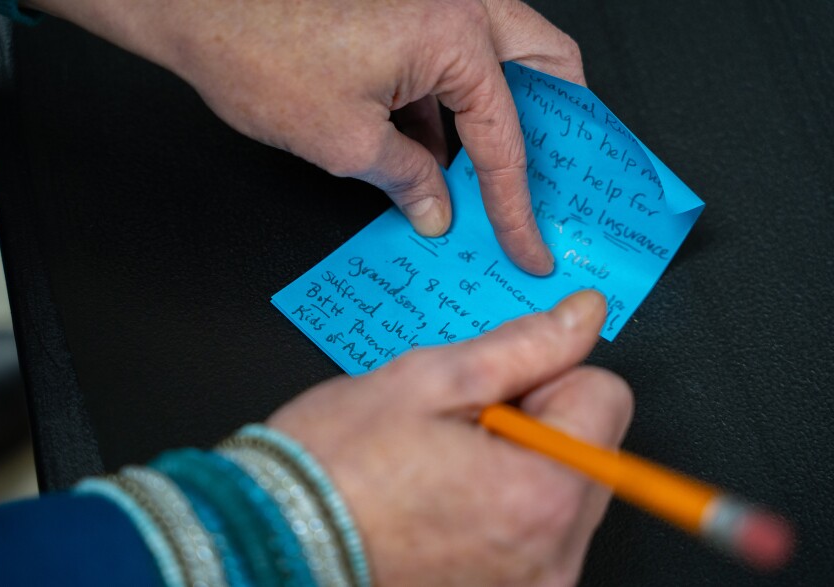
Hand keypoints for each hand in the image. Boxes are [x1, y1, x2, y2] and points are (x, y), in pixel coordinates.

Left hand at [26, 0, 583, 274]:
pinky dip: (454, 105)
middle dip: (557, 128)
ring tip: (494, 177)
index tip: (528, 245)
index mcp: (454, 35)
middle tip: (555, 180)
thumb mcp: (345, 142)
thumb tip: (437, 209)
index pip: (507, 139)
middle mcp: (456, 4)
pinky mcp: (404, 11)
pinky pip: (452, 60)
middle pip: (543, 65)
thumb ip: (408, 180)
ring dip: (504, 115)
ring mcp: (431, 1)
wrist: (196, 4)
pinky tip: (437, 155)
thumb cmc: (256, 50)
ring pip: (502, 58)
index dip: (518, 207)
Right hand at [268, 290, 632, 585]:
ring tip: (445, 470)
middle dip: (537, 424)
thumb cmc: (335, 466)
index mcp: (541, 490)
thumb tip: (582, 317)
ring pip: (566, 489)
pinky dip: (507, 510)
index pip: (607, 396)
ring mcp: (532, 586)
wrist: (274, 540)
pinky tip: (447, 503)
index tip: (495, 391)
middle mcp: (551, 554)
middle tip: (460, 431)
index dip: (547, 377)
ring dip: (521, 468)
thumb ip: (525, 344)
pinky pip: (539, 534)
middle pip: (592, 448)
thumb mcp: (429, 379)